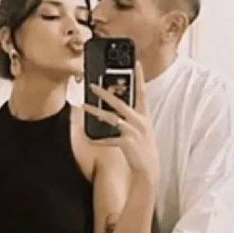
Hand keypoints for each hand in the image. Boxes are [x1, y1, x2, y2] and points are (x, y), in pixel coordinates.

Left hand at [83, 62, 158, 181]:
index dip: (139, 77)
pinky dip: (98, 139)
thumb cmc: (143, 148)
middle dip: (106, 93)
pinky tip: (88, 137)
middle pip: (120, 103)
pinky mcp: (128, 143)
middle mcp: (140, 121)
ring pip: (112, 118)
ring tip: (84, 106)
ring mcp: (134, 132)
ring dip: (96, 111)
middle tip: (92, 85)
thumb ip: (132, 117)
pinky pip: (109, 139)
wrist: (149, 169)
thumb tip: (116, 109)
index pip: (142, 92)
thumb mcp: (142, 129)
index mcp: (144, 116)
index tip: (137, 63)